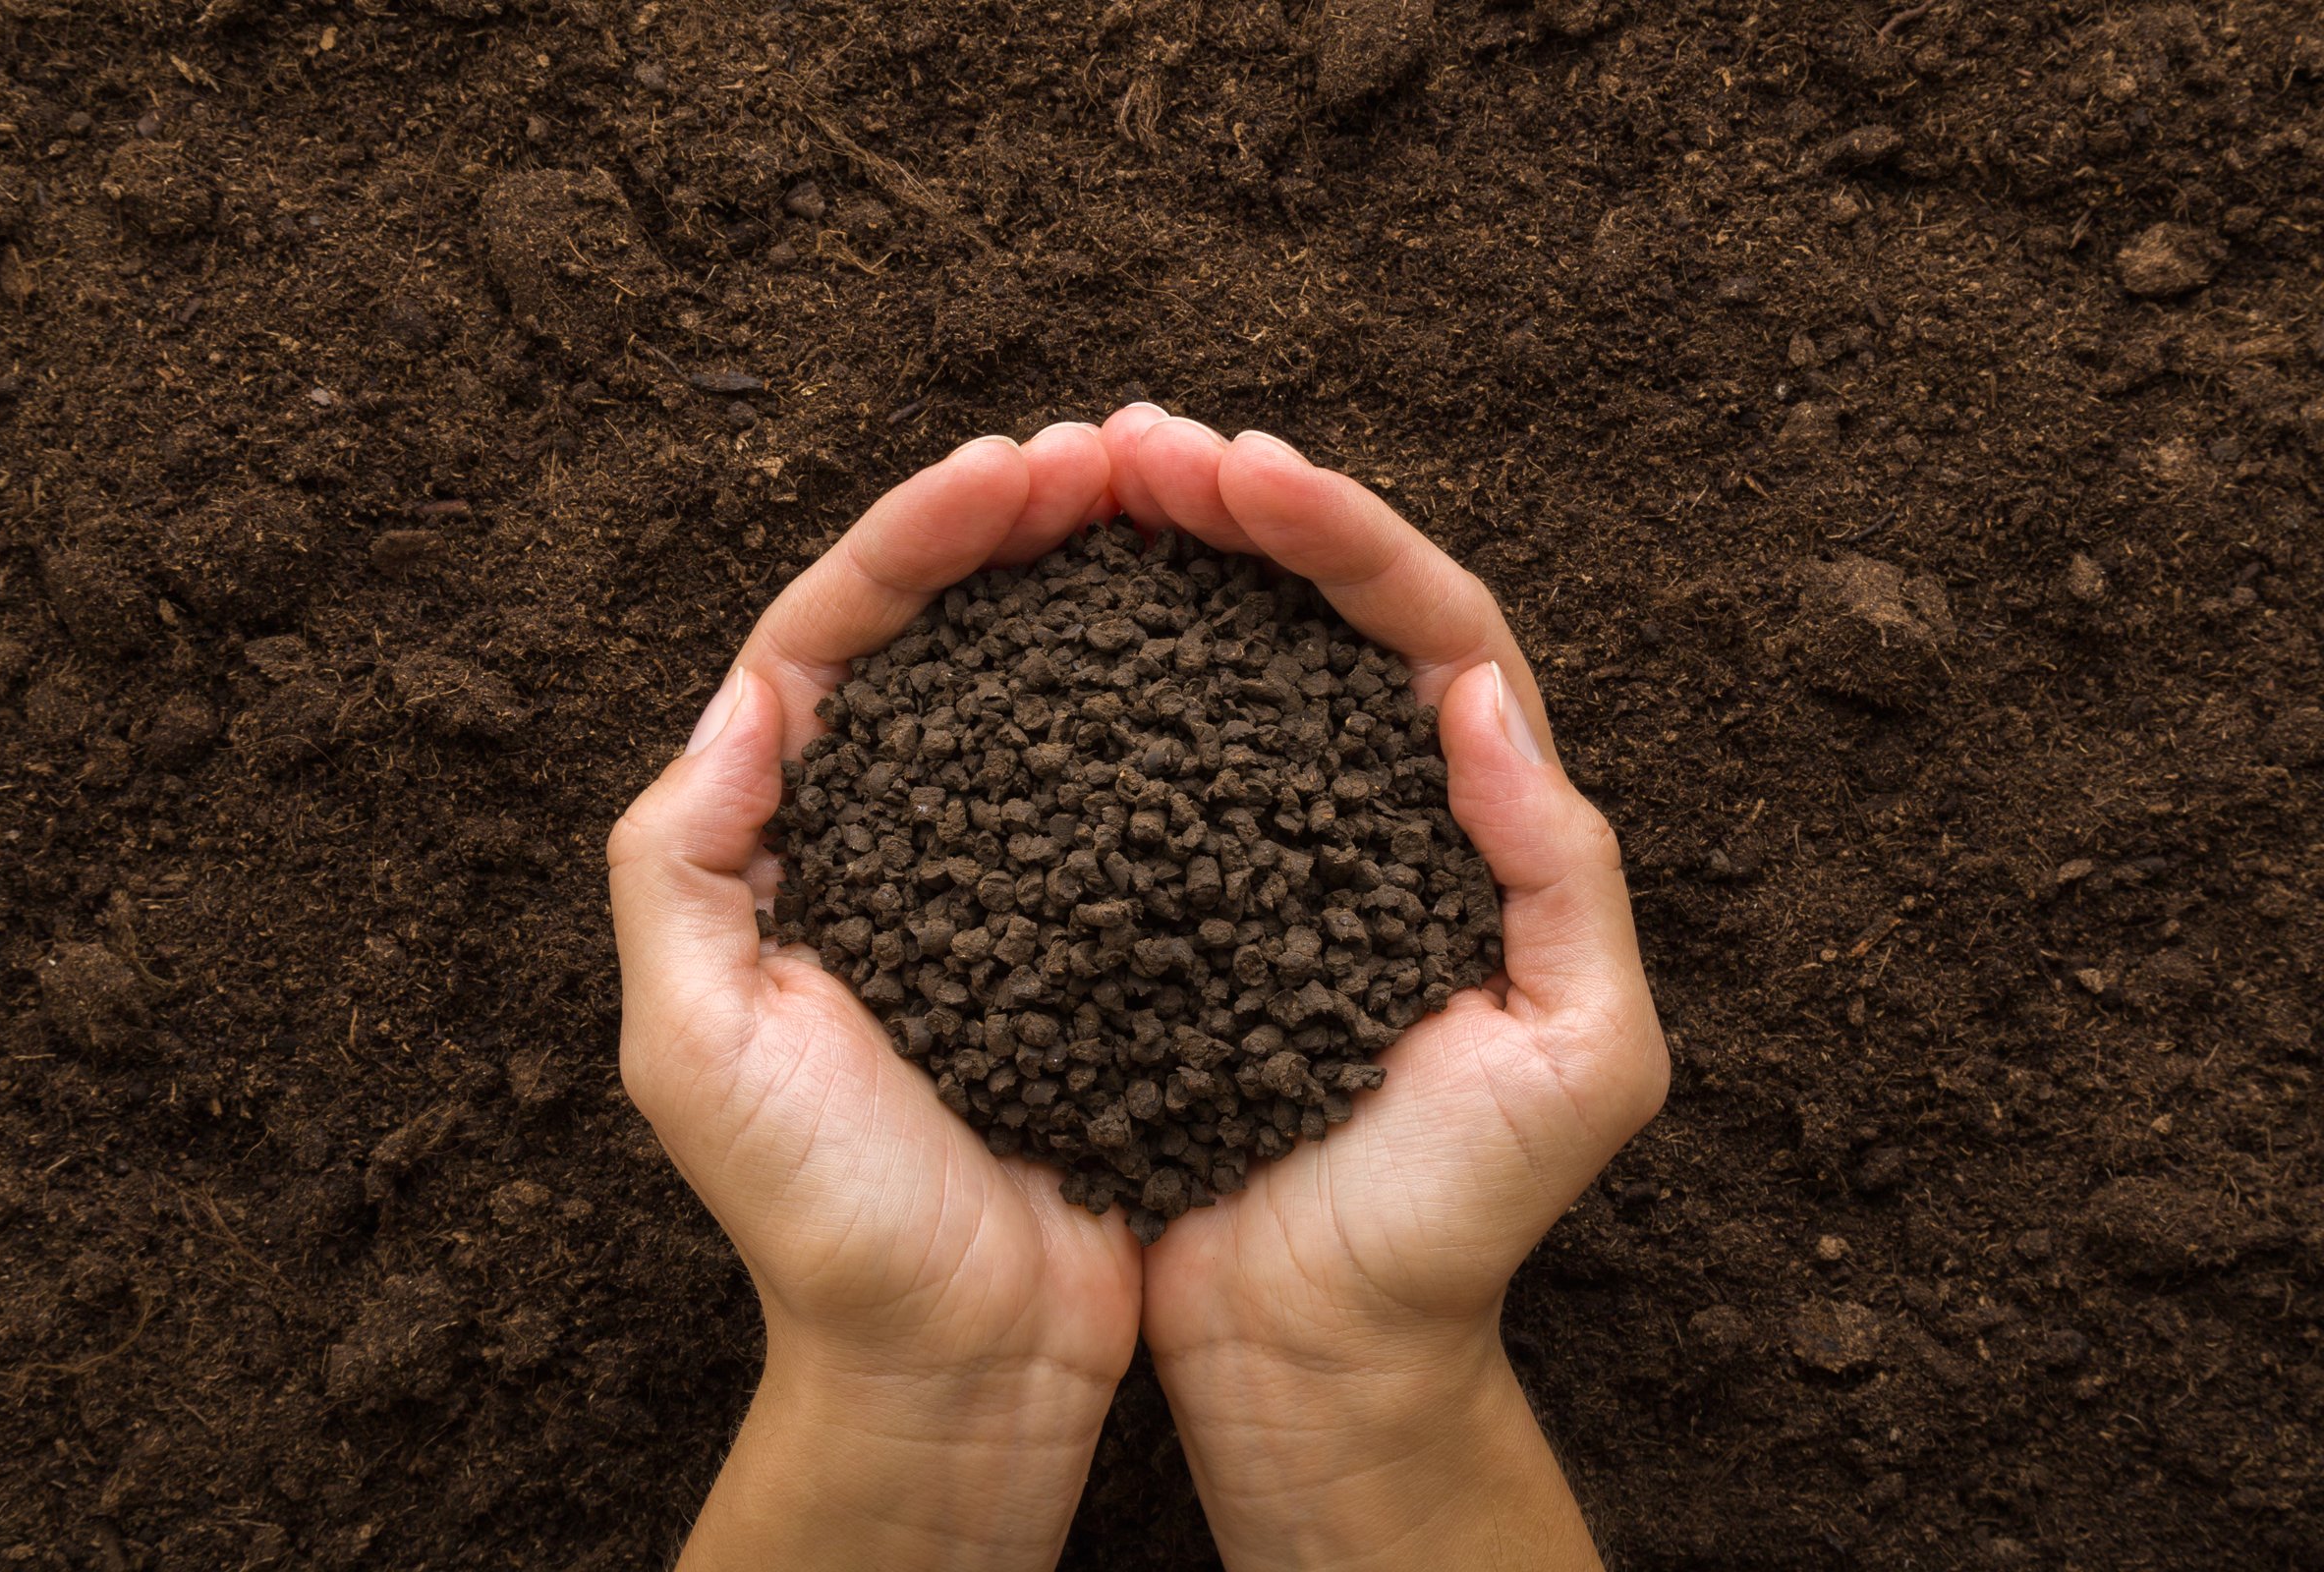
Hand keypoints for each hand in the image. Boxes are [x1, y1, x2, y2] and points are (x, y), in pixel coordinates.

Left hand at [607, 425, 1139, 1571]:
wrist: (959, 1363)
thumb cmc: (824, 1221)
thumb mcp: (696, 1046)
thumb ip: (684, 863)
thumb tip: (751, 689)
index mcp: (786, 839)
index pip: (838, 635)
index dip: (921, 536)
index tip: (1018, 469)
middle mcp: (896, 834)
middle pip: (950, 633)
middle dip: (1021, 526)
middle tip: (1119, 452)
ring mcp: (1005, 876)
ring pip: (1050, 687)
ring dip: (1107, 588)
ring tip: (1186, 503)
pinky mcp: (1102, 932)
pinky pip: (1138, 787)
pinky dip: (1178, 705)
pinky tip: (1241, 649)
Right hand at [1103, 407, 1669, 1570]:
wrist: (1325, 1357)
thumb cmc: (1454, 1228)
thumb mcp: (1576, 1063)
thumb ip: (1562, 878)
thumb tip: (1483, 697)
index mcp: (1485, 831)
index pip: (1428, 628)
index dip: (1339, 530)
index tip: (1232, 468)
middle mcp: (1379, 817)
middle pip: (1321, 614)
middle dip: (1236, 508)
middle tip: (1129, 446)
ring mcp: (1273, 855)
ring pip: (1227, 668)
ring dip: (1161, 569)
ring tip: (1071, 488)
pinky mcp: (1179, 910)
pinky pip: (1141, 766)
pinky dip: (1095, 684)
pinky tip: (1028, 637)